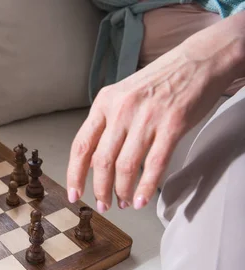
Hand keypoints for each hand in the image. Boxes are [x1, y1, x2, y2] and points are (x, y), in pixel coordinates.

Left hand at [66, 26, 244, 211]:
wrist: (199, 60)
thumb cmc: (161, 80)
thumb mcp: (123, 95)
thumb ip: (107, 124)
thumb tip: (93, 160)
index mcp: (104, 102)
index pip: (81, 145)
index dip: (74, 174)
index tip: (75, 193)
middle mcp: (121, 110)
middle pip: (101, 161)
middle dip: (100, 189)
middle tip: (104, 205)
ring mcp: (146, 118)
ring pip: (125, 167)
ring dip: (122, 191)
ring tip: (124, 202)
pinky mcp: (172, 125)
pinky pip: (154, 164)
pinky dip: (145, 187)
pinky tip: (141, 199)